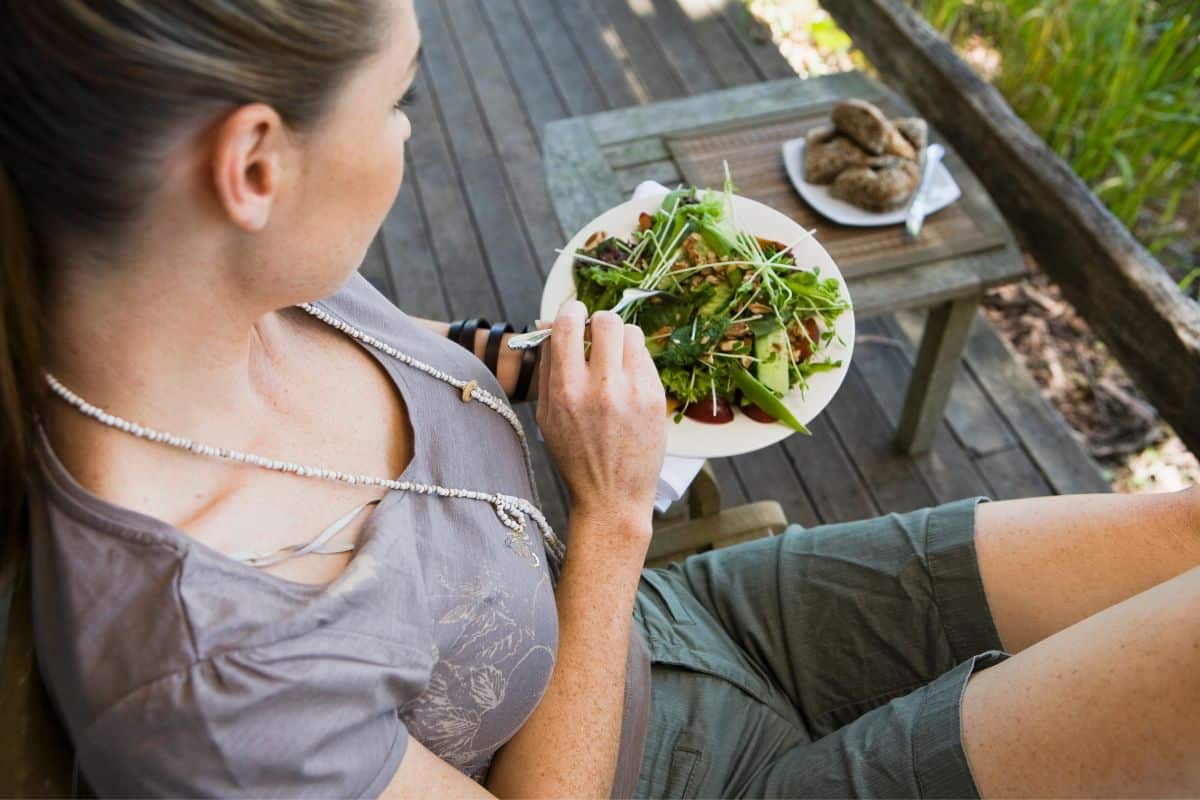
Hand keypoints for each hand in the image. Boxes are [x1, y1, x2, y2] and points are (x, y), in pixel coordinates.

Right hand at [536, 301, 665, 546]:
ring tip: (613, 360)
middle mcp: (602, 387)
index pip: (569, 324)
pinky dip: (634, 361)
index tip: (572, 316)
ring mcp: (633, 392)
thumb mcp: (546, 415)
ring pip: (632, 333)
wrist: (612, 496)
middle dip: (598, 322)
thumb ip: (546, 366)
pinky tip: (627, 382)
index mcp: (567, 390)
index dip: (570, 312)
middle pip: (606, 320)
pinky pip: (646, 358)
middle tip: (596, 337)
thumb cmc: (574, 456)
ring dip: (620, 339)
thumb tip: (546, 324)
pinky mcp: (656, 398)